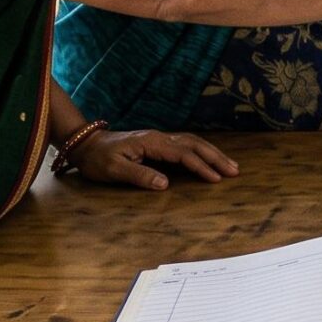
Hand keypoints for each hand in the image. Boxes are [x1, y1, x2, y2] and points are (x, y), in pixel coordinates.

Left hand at [73, 129, 238, 190]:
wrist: (87, 143)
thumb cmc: (99, 159)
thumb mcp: (114, 170)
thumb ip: (139, 175)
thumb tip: (165, 184)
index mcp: (152, 143)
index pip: (183, 154)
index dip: (201, 166)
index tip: (216, 179)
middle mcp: (160, 137)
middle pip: (194, 144)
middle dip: (216, 157)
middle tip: (234, 171)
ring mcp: (160, 138)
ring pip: (193, 142)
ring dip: (212, 152)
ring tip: (229, 165)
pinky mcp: (158, 142)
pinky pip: (186, 144)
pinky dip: (201, 150)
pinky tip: (209, 157)